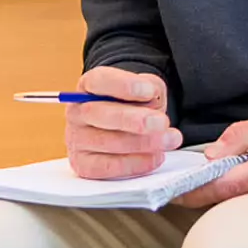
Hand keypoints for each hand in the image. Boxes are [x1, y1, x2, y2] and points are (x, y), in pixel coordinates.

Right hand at [66, 66, 179, 180]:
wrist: (123, 130)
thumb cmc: (132, 107)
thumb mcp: (145, 89)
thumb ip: (150, 87)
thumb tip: (152, 97)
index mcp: (89, 85)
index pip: (98, 81)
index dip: (123, 85)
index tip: (149, 92)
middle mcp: (78, 111)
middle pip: (98, 113)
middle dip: (134, 120)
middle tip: (162, 122)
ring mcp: (78, 139)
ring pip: (107, 142)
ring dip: (143, 143)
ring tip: (169, 140)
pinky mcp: (84, 164)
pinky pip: (107, 167)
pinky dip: (135, 163)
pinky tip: (155, 156)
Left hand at [177, 113, 247, 208]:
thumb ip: (243, 135)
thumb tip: (212, 154)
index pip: (224, 185)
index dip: (195, 190)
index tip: (173, 189)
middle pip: (220, 202)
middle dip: (192, 197)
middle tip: (168, 188)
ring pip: (227, 208)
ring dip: (203, 200)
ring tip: (181, 188)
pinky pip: (237, 209)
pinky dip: (219, 201)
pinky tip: (207, 192)